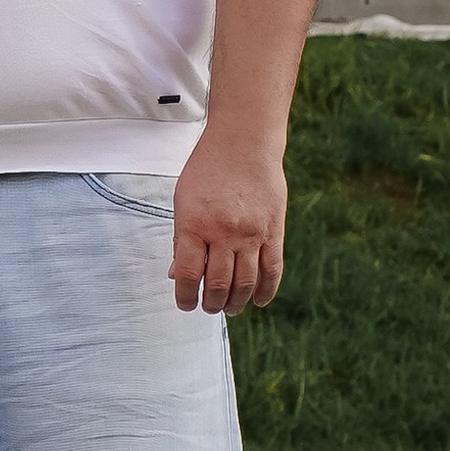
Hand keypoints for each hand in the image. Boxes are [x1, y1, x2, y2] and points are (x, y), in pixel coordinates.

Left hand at [169, 125, 286, 314]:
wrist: (244, 143)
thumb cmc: (207, 171)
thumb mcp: (183, 202)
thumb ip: (180, 240)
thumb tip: (176, 275)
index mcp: (193, 225)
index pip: (186, 275)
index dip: (184, 297)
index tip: (185, 304)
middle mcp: (223, 233)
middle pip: (217, 284)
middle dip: (211, 303)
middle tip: (209, 307)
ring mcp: (251, 234)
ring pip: (245, 283)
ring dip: (236, 302)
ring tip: (229, 307)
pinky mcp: (273, 231)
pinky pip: (272, 270)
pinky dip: (266, 291)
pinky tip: (258, 301)